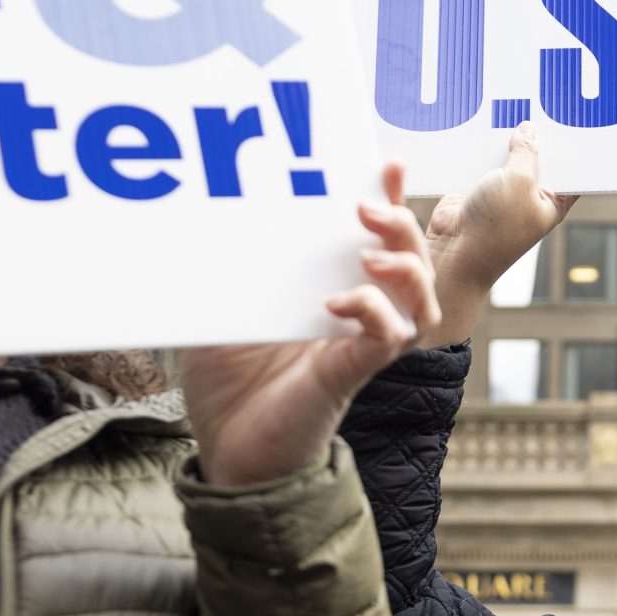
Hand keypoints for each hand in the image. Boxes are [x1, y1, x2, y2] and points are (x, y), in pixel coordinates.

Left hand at [182, 164, 440, 486]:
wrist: (228, 453)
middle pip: (410, 260)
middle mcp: (355, 316)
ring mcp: (357, 346)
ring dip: (406, 267)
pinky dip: (374, 313)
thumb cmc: (226, 387)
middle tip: (366, 206)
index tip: (384, 162)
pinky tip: (340, 302)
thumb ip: (221, 274)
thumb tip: (195, 222)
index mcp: (330, 292)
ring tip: (370, 253)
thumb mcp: (216, 313)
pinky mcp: (351, 375)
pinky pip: (389, 340)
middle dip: (399, 224)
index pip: (372, 239)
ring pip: (420, 300)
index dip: (387, 199)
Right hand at [421, 121, 577, 346]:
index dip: (573, 145)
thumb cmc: (495, 229)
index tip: (575, 116)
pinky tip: (480, 124)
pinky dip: (479, 148)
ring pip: (506, 157)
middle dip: (535, 135)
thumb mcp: (520, 181)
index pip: (570, 169)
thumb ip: (526, 152)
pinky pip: (480, 160)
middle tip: (538, 101)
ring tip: (507, 105)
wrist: (453, 254)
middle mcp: (530, 197)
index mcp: (554, 202)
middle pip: (537, 157)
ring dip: (504, 139)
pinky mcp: (476, 188)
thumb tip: (528, 129)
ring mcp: (502, 193)